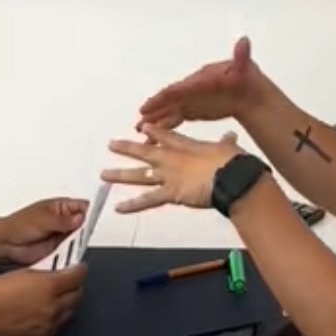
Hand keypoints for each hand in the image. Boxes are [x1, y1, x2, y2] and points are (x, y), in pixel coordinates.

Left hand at [0, 198, 87, 265]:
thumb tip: (81, 217)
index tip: (93, 220)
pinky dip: (74, 256)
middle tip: (86, 236)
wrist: (4, 244)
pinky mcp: (59, 251)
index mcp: (61, 207)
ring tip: (79, 248)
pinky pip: (71, 253)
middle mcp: (65, 221)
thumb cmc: (19, 225)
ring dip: (81, 244)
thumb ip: (62, 220)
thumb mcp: (41, 219)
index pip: (83, 206)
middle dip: (88, 230)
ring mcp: (63, 237)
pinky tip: (74, 258)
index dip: (90, 211)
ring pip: (80, 240)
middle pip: (85, 224)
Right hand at [0, 264, 87, 335]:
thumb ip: (45, 273)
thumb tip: (57, 272)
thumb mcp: (23, 273)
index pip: (77, 277)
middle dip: (74, 286)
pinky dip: (56, 317)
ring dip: (66, 302)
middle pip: (77, 295)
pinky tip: (46, 310)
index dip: (79, 270)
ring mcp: (49, 325)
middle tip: (68, 280)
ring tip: (55, 295)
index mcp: (49, 287)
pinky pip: (57, 325)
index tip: (78, 268)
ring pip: (69, 311)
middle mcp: (53, 307)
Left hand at [101, 124, 242, 212]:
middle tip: (111, 145)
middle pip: (144, 151)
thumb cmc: (232, 162)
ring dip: (120, 175)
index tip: (143, 127)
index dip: (154, 132)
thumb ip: (226, 143)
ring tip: (103, 175)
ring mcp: (168, 176)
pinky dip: (132, 205)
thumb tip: (232, 136)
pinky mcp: (170, 193)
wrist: (231, 177)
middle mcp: (172, 159)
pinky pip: (148, 201)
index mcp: (186, 146)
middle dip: (127, 148)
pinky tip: (118, 208)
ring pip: (139, 175)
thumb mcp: (229, 148)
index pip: (166, 137)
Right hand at [138, 37, 261, 128]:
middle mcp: (190, 89)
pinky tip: (155, 137)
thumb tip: (244, 41)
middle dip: (153, 112)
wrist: (249, 91)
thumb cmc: (245, 79)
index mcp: (199, 80)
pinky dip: (166, 127)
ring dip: (155, 121)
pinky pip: (176, 119)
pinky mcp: (193, 110)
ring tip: (140, 130)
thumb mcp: (244, 68)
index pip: (176, 90)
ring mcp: (190, 100)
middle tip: (139, 124)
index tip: (146, 107)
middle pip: (168, 101)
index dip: (161, 99)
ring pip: (169, 112)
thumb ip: (240, 57)